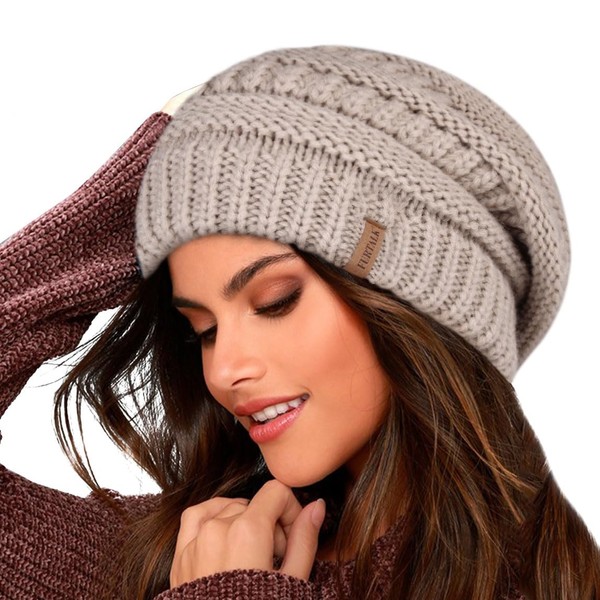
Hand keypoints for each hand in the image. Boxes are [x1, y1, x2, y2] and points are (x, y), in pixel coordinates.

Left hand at [169, 480, 325, 587]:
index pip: (276, 492)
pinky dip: (214, 516)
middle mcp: (219, 528)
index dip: (290, 511)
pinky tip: (226, 534)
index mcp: (249, 531)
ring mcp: (197, 539)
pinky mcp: (181, 554)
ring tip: (251, 557)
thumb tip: (315, 507)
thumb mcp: (292, 581)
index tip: (291, 538)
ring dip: (243, 523)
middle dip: (270, 525)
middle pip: (255, 504)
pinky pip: (197, 515)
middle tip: (274, 560)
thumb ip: (304, 539)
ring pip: (229, 509)